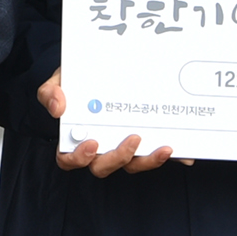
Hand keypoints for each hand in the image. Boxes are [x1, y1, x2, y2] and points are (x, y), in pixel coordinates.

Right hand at [41, 73, 171, 174]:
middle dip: (119, 157)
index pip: (70, 159)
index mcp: (75, 139)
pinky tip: (185, 155)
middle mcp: (99, 148)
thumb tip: (57, 107)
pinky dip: (174, 158)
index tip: (91, 144)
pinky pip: (156, 154)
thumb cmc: (76, 81)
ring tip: (163, 147)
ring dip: (148, 160)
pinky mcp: (145, 143)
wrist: (96, 68)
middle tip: (132, 139)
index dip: (79, 158)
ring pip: (133, 164)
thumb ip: (51, 92)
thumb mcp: (60, 80)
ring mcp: (123, 146)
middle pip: (104, 166)